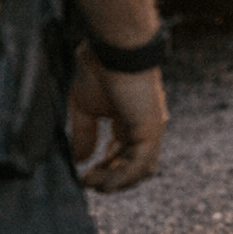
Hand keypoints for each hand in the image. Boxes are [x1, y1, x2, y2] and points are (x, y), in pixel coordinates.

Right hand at [69, 43, 168, 192]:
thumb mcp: (85, 108)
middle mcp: (144, 128)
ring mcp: (150, 129)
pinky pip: (140, 164)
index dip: (106, 170)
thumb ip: (85, 134)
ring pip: (140, 171)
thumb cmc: (98, 71)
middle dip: (109, 179)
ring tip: (92, 183)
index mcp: (130, 121)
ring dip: (116, 183)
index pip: (124, 155)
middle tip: (86, 182)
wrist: (112, 51)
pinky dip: (121, 177)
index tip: (84, 177)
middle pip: (134, 167)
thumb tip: (81, 160)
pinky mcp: (151, 129)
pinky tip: (101, 181)